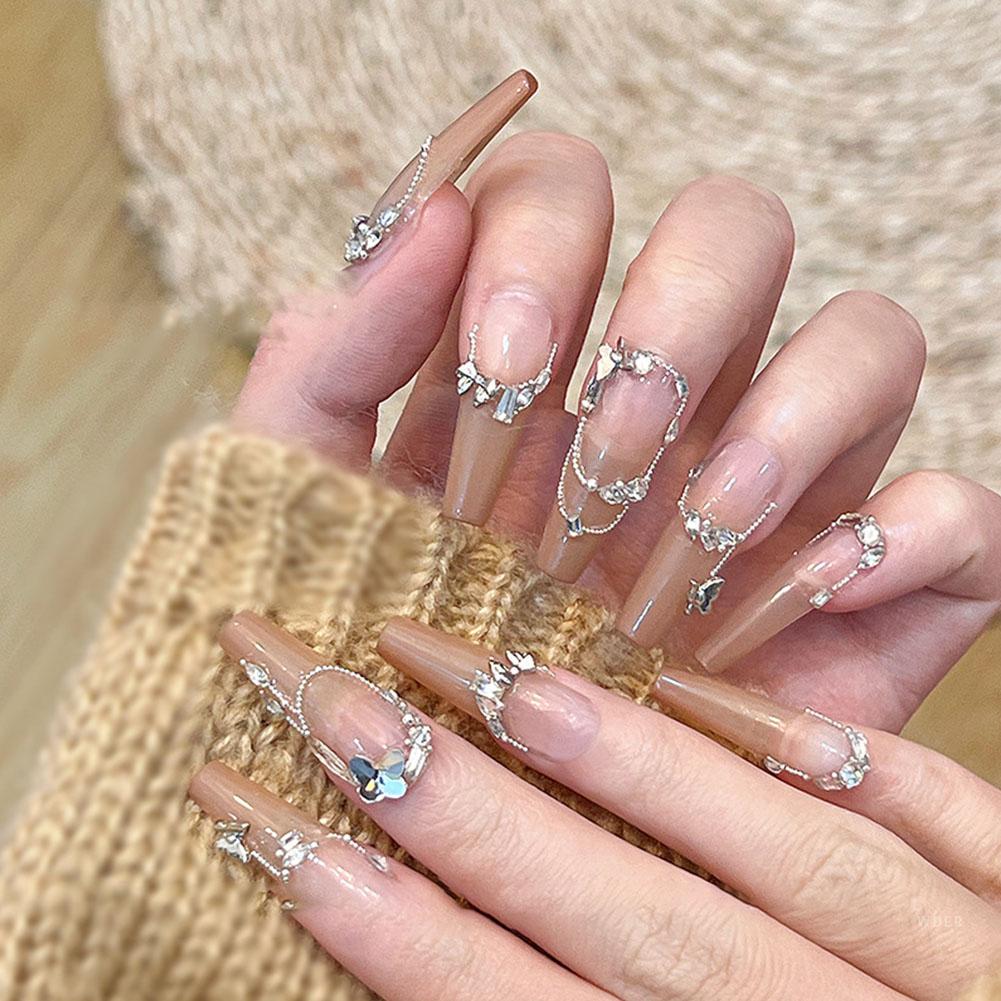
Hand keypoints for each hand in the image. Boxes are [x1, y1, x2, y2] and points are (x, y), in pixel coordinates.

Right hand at [192, 613, 1000, 999]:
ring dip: (612, 755)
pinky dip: (803, 745)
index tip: (269, 823)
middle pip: (618, 916)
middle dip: (454, 806)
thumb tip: (445, 917)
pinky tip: (697, 683)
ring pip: (765, 848)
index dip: (383, 922)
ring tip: (476, 666)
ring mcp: (953, 963)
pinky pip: (919, 806)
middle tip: (321, 694)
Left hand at [231, 72, 1000, 731]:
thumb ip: (330, 354)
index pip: (575, 194)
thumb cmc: (373, 652)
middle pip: (736, 232)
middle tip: (603, 468)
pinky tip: (802, 607)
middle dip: (676, 322)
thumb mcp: (313, 499)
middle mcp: (672, 401)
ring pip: (869, 342)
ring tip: (693, 550)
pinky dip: (906, 540)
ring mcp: (783, 486)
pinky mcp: (870, 592)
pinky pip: (960, 513)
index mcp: (543, 361)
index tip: (498, 378)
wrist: (458, 823)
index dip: (545, 249)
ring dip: (788, 423)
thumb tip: (427, 212)